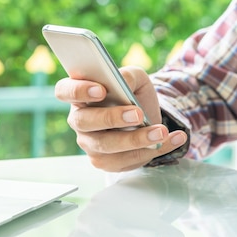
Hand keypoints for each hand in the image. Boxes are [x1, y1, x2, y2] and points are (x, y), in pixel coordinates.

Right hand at [55, 66, 187, 171]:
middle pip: (84, 121)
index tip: (101, 90)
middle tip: (137, 114)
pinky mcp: (105, 161)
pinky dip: (152, 151)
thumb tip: (122, 81)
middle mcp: (79, 119)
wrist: (146, 117)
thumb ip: (127, 75)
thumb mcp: (135, 78)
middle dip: (111, 118)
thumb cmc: (133, 94)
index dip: (78, 90)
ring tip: (160, 132)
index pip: (64, 90)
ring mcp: (89, 143)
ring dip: (135, 140)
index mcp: (80, 94)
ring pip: (105, 146)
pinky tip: (171, 139)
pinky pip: (125, 161)